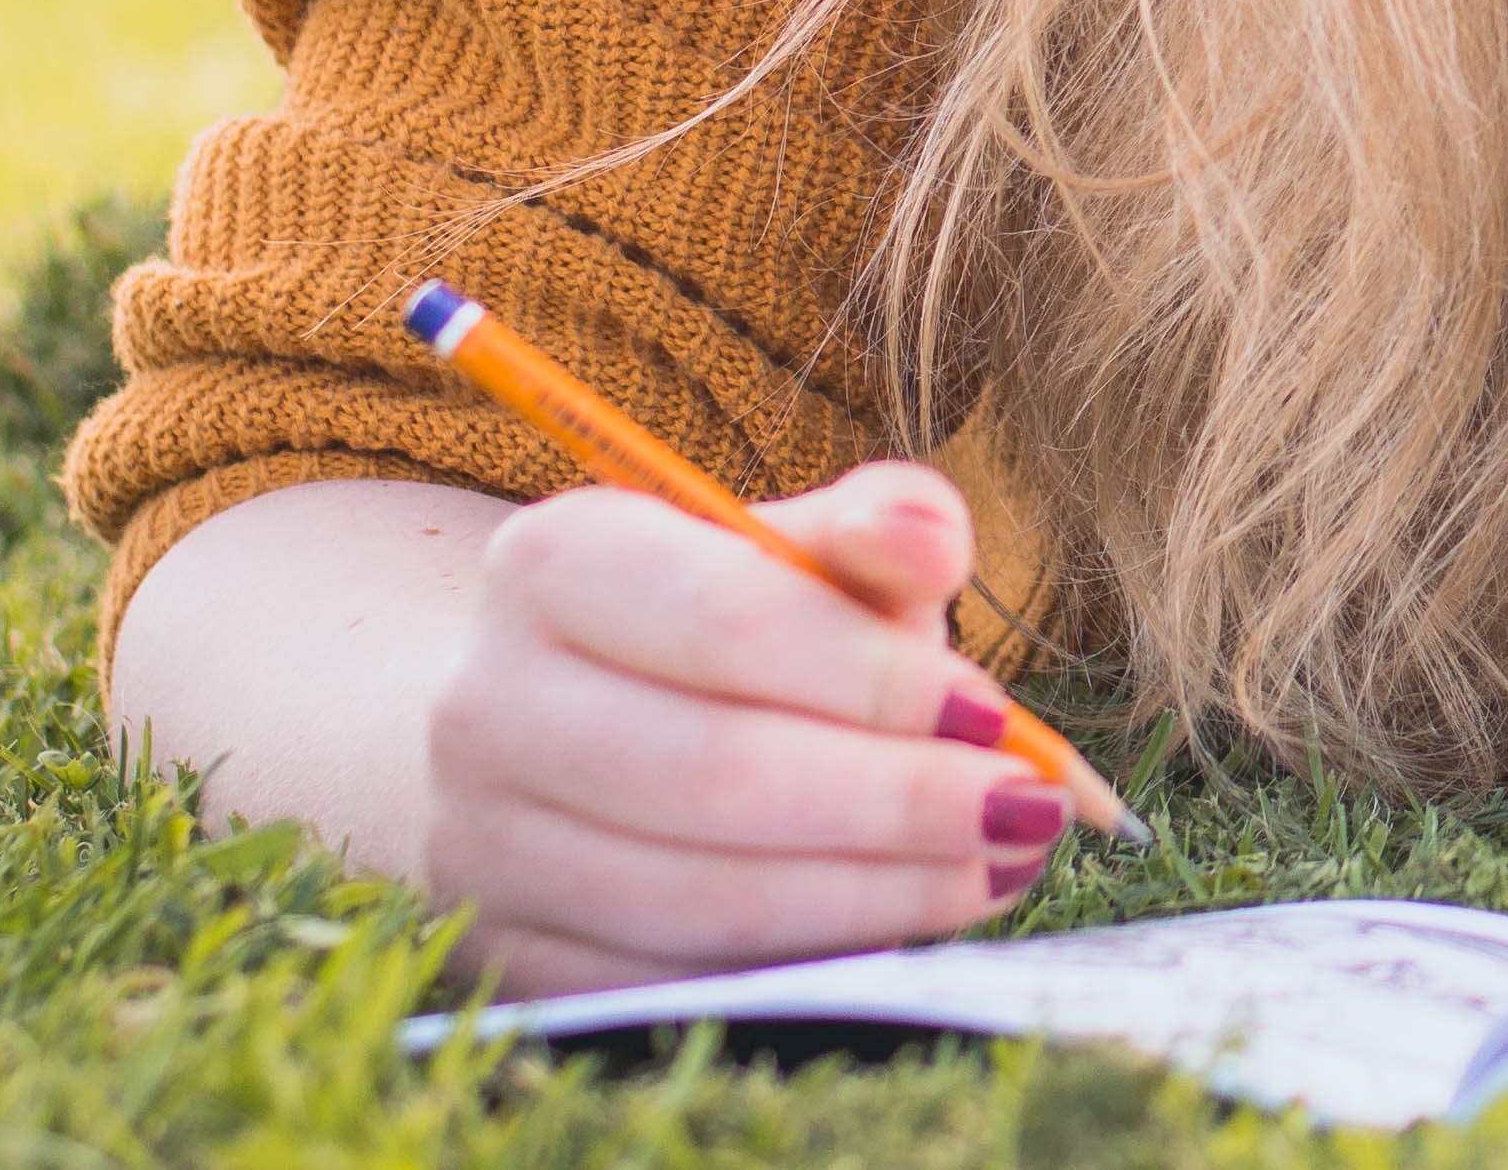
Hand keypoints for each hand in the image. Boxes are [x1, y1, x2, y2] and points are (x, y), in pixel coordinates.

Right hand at [419, 461, 1108, 991]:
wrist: (548, 720)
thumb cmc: (717, 622)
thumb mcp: (796, 547)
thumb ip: (879, 525)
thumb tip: (935, 542)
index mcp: (553, 560)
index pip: (727, 622)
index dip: (875, 677)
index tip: (995, 714)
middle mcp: (485, 702)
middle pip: (713, 772)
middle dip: (897, 800)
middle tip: (1025, 808)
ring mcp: (482, 843)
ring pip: (700, 897)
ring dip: (876, 893)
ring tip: (998, 865)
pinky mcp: (512, 955)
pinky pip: (677, 983)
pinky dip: (812, 961)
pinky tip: (910, 918)